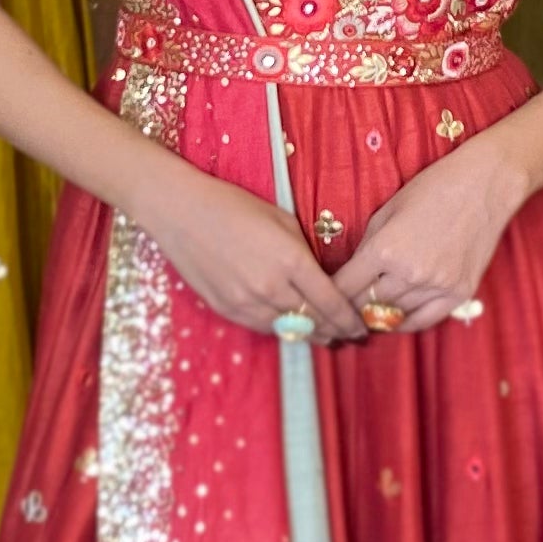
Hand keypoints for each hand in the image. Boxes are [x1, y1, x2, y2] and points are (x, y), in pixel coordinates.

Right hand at [130, 158, 365, 343]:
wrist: (181, 212)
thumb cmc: (234, 205)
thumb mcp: (282, 220)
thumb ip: (305, 254)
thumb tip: (323, 279)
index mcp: (291, 260)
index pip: (331, 303)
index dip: (349, 320)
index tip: (361, 326)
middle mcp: (271, 287)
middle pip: (314, 323)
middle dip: (335, 331)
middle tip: (349, 335)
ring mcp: (246, 302)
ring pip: (289, 331)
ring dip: (310, 335)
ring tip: (325, 336)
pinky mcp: (227, 309)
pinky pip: (263, 328)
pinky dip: (282, 330)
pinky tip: (291, 326)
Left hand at [331, 142, 528, 334]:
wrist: (485, 184)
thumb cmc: (433, 188)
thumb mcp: (387, 210)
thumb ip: (367, 246)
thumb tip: (352, 274)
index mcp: (385, 249)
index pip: (344, 288)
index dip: (330, 295)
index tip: (323, 298)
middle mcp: (409, 273)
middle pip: (367, 305)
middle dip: (350, 307)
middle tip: (340, 311)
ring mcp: (437, 286)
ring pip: (394, 316)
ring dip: (378, 316)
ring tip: (365, 315)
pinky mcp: (460, 293)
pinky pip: (425, 320)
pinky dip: (406, 322)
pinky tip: (395, 319)